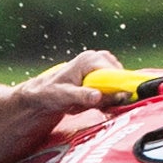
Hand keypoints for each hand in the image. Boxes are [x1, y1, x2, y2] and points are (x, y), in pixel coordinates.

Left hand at [12, 49, 127, 115]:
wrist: (43, 93)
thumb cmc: (50, 93)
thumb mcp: (64, 97)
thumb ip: (81, 96)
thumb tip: (98, 96)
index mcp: (90, 60)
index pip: (117, 75)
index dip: (118, 91)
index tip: (114, 103)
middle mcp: (98, 58)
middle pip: (120, 79)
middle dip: (112, 95)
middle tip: (97, 105)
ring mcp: (102, 63)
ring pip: (118, 84)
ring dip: (109, 97)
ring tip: (90, 102)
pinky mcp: (103, 71)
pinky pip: (114, 85)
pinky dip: (107, 96)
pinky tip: (93, 100)